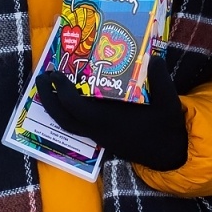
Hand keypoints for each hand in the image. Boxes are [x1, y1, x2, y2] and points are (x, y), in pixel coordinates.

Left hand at [36, 56, 189, 171]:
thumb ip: (161, 79)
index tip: (56, 74)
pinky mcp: (103, 137)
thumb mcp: (169, 102)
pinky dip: (68, 111)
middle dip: (48, 99)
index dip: (63, 91)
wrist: (170, 153)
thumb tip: (154, 58)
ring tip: (49, 86)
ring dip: (54, 106)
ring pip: (67, 124)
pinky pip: (77, 125)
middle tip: (41, 77)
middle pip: (62, 119)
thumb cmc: (167, 128)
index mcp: (108, 122)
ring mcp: (99, 135)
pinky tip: (71, 96)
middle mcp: (99, 130)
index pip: (76, 107)